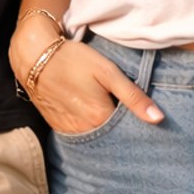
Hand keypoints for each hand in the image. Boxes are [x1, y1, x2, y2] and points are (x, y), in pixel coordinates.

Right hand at [10, 24, 162, 134]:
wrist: (34, 56)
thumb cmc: (73, 59)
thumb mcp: (107, 72)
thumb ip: (134, 96)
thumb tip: (159, 119)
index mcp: (100, 118)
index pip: (129, 131)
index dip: (137, 123)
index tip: (143, 116)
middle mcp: (84, 130)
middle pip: (112, 137)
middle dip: (121, 130)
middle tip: (123, 111)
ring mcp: (69, 130)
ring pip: (96, 137)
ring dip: (104, 130)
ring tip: (105, 111)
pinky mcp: (58, 127)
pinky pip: (80, 135)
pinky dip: (88, 129)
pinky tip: (90, 114)